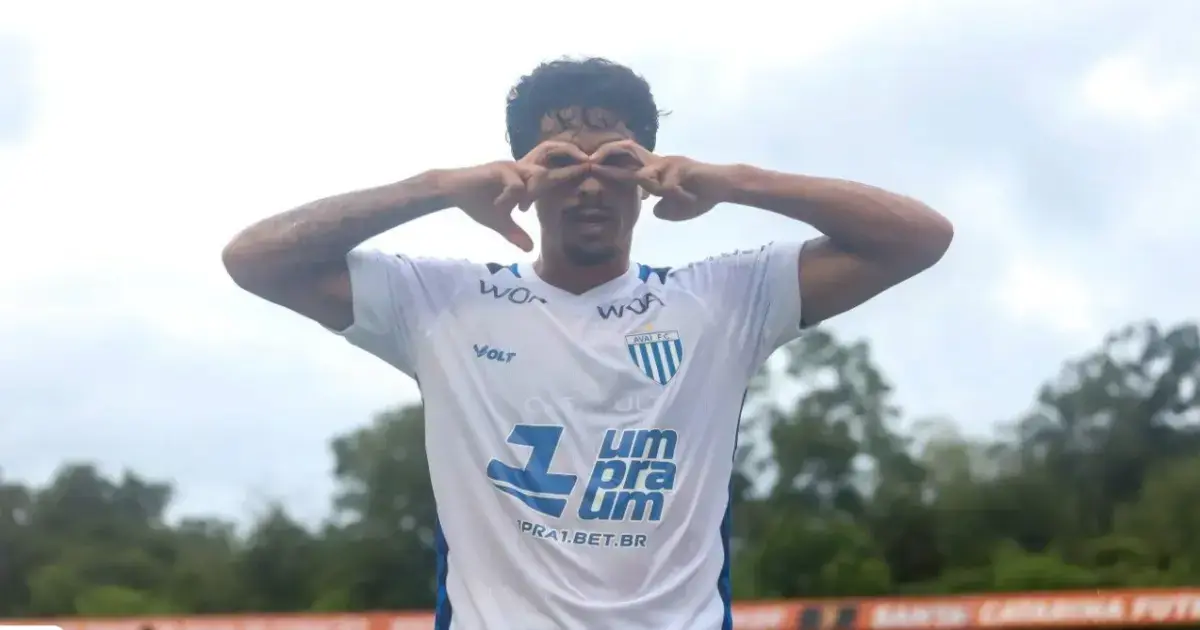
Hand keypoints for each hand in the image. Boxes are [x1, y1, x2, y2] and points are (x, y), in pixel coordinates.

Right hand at [441, 141, 589, 250]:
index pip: (549, 179)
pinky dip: (511, 198)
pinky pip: (515, 184)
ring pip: (535, 176)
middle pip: (548, 173)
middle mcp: (520, 170)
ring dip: (532, 193)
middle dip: (565, 176)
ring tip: (521, 208)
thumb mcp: (499, 223)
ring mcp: (510, 168)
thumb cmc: (477, 203)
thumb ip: (515, 234)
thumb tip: (529, 250)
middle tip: (577, 180)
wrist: (452, 191)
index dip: (567, 177)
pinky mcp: (497, 170)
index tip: (586, 176)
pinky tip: (501, 207)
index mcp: (523, 181)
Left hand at [588, 140, 730, 220]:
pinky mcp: (683, 170)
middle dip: (606, 155)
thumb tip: (654, 209)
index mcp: (657, 169)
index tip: (590, 166)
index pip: (628, 162)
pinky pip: (668, 188)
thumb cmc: (701, 196)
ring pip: (644, 173)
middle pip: (629, 150)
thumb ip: (664, 208)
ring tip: (623, 176)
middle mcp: (660, 162)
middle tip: (588, 162)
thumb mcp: (677, 208)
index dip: (609, 164)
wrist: (724, 187)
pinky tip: (680, 196)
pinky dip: (670, 195)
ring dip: (632, 177)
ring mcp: (671, 164)